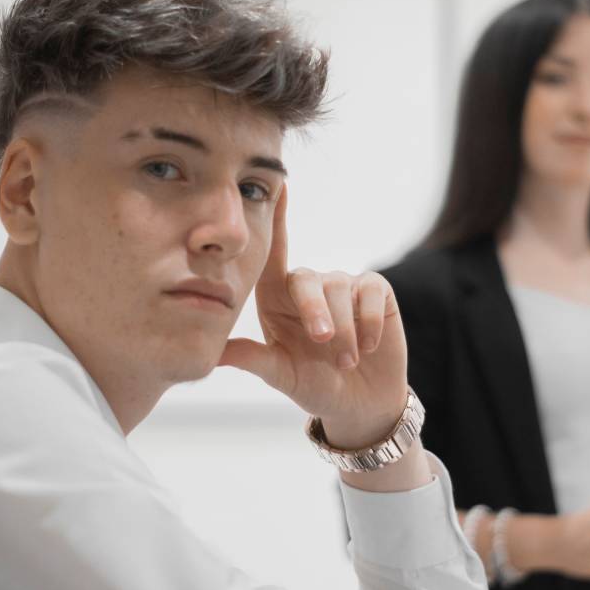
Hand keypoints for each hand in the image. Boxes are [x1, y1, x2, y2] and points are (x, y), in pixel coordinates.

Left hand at [219, 187, 408, 447]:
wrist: (360, 403)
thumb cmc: (315, 385)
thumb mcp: (282, 375)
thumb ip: (254, 359)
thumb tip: (215, 353)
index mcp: (278, 299)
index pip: (273, 256)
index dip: (276, 220)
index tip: (278, 186)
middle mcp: (309, 287)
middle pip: (306, 279)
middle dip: (316, 311)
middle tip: (323, 343)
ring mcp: (343, 286)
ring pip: (339, 289)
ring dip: (344, 330)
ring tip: (347, 361)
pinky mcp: (375, 291)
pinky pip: (370, 292)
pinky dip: (369, 323)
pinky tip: (368, 345)